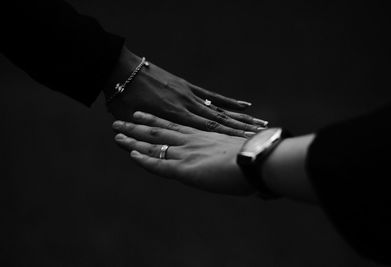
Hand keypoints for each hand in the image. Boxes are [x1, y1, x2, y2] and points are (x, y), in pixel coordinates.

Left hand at [105, 47, 267, 137]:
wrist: (121, 68)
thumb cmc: (122, 97)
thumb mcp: (136, 122)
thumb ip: (150, 136)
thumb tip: (159, 154)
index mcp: (174, 116)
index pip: (208, 130)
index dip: (228, 138)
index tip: (247, 145)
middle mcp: (186, 106)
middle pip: (220, 120)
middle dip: (241, 130)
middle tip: (262, 137)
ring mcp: (189, 96)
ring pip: (220, 110)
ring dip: (240, 119)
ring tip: (260, 124)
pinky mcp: (188, 88)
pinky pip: (212, 97)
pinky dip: (228, 102)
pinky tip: (245, 106)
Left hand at [112, 111, 255, 195]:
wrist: (259, 158)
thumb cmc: (256, 153)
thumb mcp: (238, 144)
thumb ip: (227, 143)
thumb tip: (227, 147)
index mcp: (203, 132)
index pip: (171, 125)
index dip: (153, 120)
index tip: (139, 115)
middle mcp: (192, 137)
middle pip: (158, 130)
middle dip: (137, 126)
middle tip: (120, 121)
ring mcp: (187, 151)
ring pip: (155, 143)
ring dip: (134, 139)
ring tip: (116, 134)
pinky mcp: (186, 168)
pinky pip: (160, 164)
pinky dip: (144, 160)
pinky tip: (131, 156)